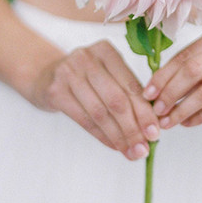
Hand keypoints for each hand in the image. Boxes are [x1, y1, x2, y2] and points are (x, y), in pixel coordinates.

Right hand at [30, 40, 160, 159]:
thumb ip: (128, 93)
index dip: (144, 111)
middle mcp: (87, 57)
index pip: (130, 84)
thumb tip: (152, 125)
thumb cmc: (86, 78)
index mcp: (106, 50)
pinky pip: (84, 119)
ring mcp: (68, 72)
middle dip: (133, 127)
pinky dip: (102, 136)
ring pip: (100, 112)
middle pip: (116, 99)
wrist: (46, 76)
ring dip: (119, 136)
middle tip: (145, 147)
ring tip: (133, 152)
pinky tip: (115, 146)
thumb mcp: (106, 75)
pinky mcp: (55, 91)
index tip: (155, 132)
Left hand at [142, 23, 201, 127]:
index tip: (148, 93)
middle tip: (156, 110)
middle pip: (194, 70)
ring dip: (183, 108)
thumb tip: (156, 87)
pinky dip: (201, 116)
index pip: (185, 54)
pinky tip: (188, 122)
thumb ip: (193, 63)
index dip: (163, 75)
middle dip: (171, 92)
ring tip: (169, 121)